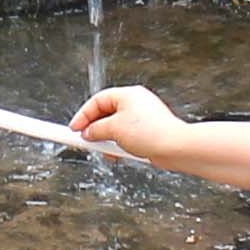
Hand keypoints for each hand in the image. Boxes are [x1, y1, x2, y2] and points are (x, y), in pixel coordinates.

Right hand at [70, 85, 187, 164]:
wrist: (175, 148)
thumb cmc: (151, 132)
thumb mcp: (114, 129)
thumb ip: (96, 130)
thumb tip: (87, 133)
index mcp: (127, 95)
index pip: (97, 101)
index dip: (82, 115)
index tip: (73, 129)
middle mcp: (136, 103)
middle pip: (105, 114)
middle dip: (94, 129)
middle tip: (85, 140)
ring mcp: (143, 118)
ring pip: (115, 128)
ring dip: (107, 140)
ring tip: (104, 150)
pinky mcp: (148, 132)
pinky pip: (126, 137)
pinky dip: (119, 145)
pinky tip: (118, 154)